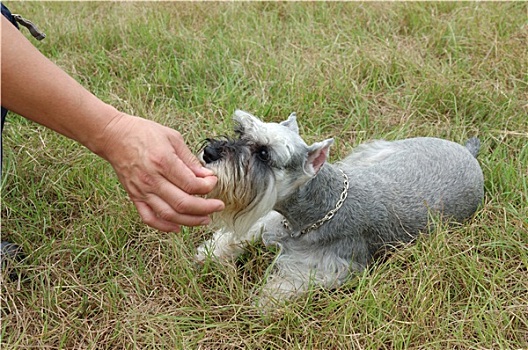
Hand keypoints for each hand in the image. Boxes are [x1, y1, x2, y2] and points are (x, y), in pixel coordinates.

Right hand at [98, 113, 224, 231]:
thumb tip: (206, 175)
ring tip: (205, 219)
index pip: (192, 184)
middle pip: (184, 204)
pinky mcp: (134, 197)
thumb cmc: (143, 133)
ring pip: (169, 214)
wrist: (114, 136)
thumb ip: (190, 159)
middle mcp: (152, 179)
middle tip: (217, 206)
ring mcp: (142, 190)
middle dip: (206, 208)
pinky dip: (164, 226)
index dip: (208, 187)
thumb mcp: (172, 138)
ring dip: (190, 220)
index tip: (213, 182)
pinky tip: (178, 227)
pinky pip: (149, 218)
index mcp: (164, 162)